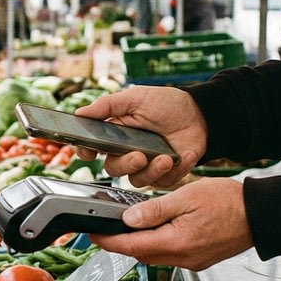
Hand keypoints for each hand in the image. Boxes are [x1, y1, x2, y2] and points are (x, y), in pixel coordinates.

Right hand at [75, 86, 205, 187]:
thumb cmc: (166, 103)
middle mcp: (127, 152)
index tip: (90, 153)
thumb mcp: (135, 98)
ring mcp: (147, 165)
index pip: (93, 149)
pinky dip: (175, 170)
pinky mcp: (166, 173)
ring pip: (137, 180)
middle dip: (125, 164)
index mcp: (115, 134)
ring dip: (150, 171)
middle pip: (113, 169)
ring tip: (164, 158)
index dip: (87, 153)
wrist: (200, 112)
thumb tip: (80, 114)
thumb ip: (107, 106)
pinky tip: (183, 155)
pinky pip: (164, 182)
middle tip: (138, 156)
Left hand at [90, 177, 252, 269]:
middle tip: (105, 229)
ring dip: (138, 244)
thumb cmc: (230, 202)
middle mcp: (183, 258)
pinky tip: (156, 231)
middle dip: (120, 244)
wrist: (261, 215)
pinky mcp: (199, 260)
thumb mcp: (187, 197)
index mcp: (176, 242)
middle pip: (141, 254)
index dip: (109, 241)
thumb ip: (155, 210)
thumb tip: (128, 219)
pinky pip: (170, 255)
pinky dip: (157, 245)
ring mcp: (192, 262)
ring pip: (155, 256)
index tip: (93, 234)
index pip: (131, 246)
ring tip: (126, 228)